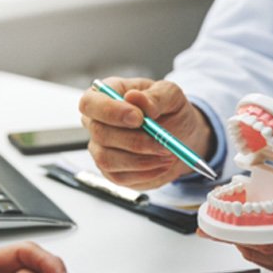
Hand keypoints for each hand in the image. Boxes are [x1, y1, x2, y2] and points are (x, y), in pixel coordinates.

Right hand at [79, 77, 214, 188]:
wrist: (182, 137)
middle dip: (135, 141)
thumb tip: (134, 97)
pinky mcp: (111, 171)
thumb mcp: (171, 95)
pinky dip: (145, 172)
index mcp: (106, 95)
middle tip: (164, 142)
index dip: (111, 112)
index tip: (139, 118)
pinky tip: (163, 164)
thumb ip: (155, 96)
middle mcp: (97, 122)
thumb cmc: (171, 110)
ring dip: (142, 160)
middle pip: (100, 134)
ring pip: (107, 159)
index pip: (90, 103)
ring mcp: (100, 148)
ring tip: (168, 153)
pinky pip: (120, 177)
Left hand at [201, 175, 272, 272]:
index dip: (238, 227)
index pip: (269, 236)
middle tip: (210, 219)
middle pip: (261, 249)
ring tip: (224, 223)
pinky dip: (260, 247)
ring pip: (267, 257)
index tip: (216, 216)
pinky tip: (252, 233)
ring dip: (244, 241)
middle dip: (233, 234)